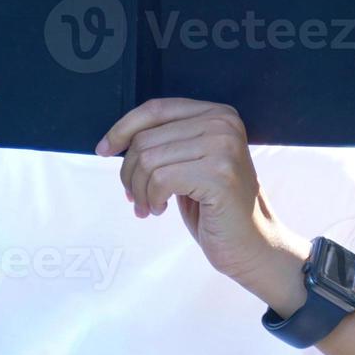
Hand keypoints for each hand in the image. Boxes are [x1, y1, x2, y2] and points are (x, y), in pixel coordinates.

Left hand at [96, 98, 305, 303]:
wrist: (252, 245)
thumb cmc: (213, 207)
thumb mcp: (187, 163)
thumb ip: (163, 143)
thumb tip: (114, 140)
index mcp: (216, 113)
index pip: (154, 109)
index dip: (122, 128)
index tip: (102, 150)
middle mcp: (223, 123)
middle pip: (146, 138)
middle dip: (129, 172)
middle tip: (135, 197)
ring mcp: (223, 147)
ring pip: (148, 160)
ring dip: (139, 190)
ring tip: (148, 206)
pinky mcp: (219, 175)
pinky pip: (160, 180)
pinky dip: (151, 198)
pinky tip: (160, 210)